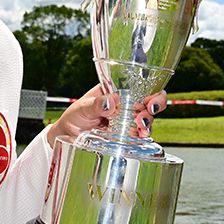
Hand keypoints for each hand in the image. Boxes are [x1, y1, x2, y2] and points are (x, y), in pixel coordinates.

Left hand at [45, 85, 168, 144]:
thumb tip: (111, 101)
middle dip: (156, 105)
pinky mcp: (126, 137)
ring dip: (148, 122)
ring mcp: (127, 121)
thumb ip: (96, 104)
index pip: (141, 85)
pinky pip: (139, 136)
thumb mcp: (82, 107)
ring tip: (141, 126)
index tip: (149, 99)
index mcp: (118, 92)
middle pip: (151, 101)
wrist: (67, 137)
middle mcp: (126, 105)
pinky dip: (143, 137)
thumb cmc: (74, 116)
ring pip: (147, 119)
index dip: (152, 90)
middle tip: (147, 112)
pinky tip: (140, 137)